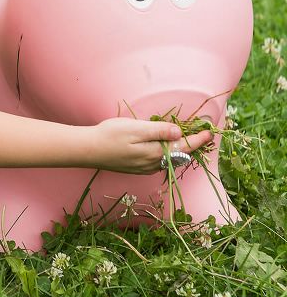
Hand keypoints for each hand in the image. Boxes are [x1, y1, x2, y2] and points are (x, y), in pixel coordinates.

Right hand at [88, 118, 213, 174]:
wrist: (88, 150)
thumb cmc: (110, 135)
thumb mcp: (136, 128)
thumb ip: (159, 131)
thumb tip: (179, 133)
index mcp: (156, 153)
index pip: (184, 146)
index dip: (198, 139)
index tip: (209, 132)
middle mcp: (153, 164)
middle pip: (178, 155)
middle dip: (190, 145)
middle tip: (199, 134)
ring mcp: (144, 168)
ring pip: (168, 159)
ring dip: (178, 149)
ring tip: (183, 138)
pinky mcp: (136, 168)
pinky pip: (158, 161)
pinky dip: (166, 153)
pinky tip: (162, 146)